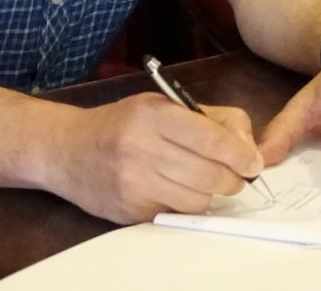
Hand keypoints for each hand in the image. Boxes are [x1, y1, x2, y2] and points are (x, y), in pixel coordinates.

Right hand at [45, 93, 261, 223]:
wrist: (67, 150)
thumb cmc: (124, 123)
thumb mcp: (164, 105)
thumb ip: (211, 120)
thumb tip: (249, 148)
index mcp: (153, 116)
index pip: (212, 139)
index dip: (241, 154)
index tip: (253, 162)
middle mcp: (142, 150)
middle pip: (211, 175)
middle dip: (234, 179)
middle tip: (238, 176)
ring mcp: (134, 184)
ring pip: (198, 201)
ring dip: (212, 195)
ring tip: (208, 182)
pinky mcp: (130, 211)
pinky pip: (177, 215)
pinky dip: (188, 205)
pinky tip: (181, 191)